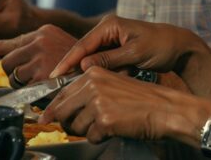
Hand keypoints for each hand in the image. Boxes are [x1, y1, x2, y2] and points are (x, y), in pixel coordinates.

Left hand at [0, 25, 77, 85]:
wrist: (95, 70)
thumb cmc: (76, 60)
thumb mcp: (54, 43)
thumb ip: (27, 44)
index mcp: (44, 32)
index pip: (13, 41)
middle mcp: (40, 42)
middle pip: (7, 61)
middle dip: (13, 72)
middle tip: (28, 76)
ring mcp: (40, 59)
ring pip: (13, 76)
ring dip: (22, 83)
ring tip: (40, 82)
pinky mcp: (41, 77)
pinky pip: (22, 88)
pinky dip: (30, 92)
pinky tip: (44, 88)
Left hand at [40, 66, 209, 143]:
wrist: (166, 108)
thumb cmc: (142, 99)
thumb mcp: (114, 85)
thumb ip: (89, 91)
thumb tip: (61, 109)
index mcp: (94, 73)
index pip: (62, 92)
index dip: (52, 108)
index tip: (45, 118)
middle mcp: (93, 84)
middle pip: (62, 111)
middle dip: (67, 123)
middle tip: (75, 128)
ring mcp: (98, 101)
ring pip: (74, 126)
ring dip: (87, 131)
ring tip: (106, 125)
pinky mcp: (104, 120)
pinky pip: (90, 137)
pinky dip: (99, 138)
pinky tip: (115, 129)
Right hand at [50, 15, 198, 77]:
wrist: (179, 47)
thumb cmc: (161, 45)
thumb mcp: (135, 53)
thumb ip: (110, 59)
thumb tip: (84, 66)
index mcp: (110, 25)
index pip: (83, 44)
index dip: (67, 61)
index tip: (54, 76)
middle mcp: (107, 30)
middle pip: (84, 52)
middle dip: (75, 70)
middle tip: (59, 88)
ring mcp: (111, 41)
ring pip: (93, 61)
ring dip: (93, 74)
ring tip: (86, 85)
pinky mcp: (116, 51)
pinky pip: (103, 65)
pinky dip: (104, 74)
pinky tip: (103, 82)